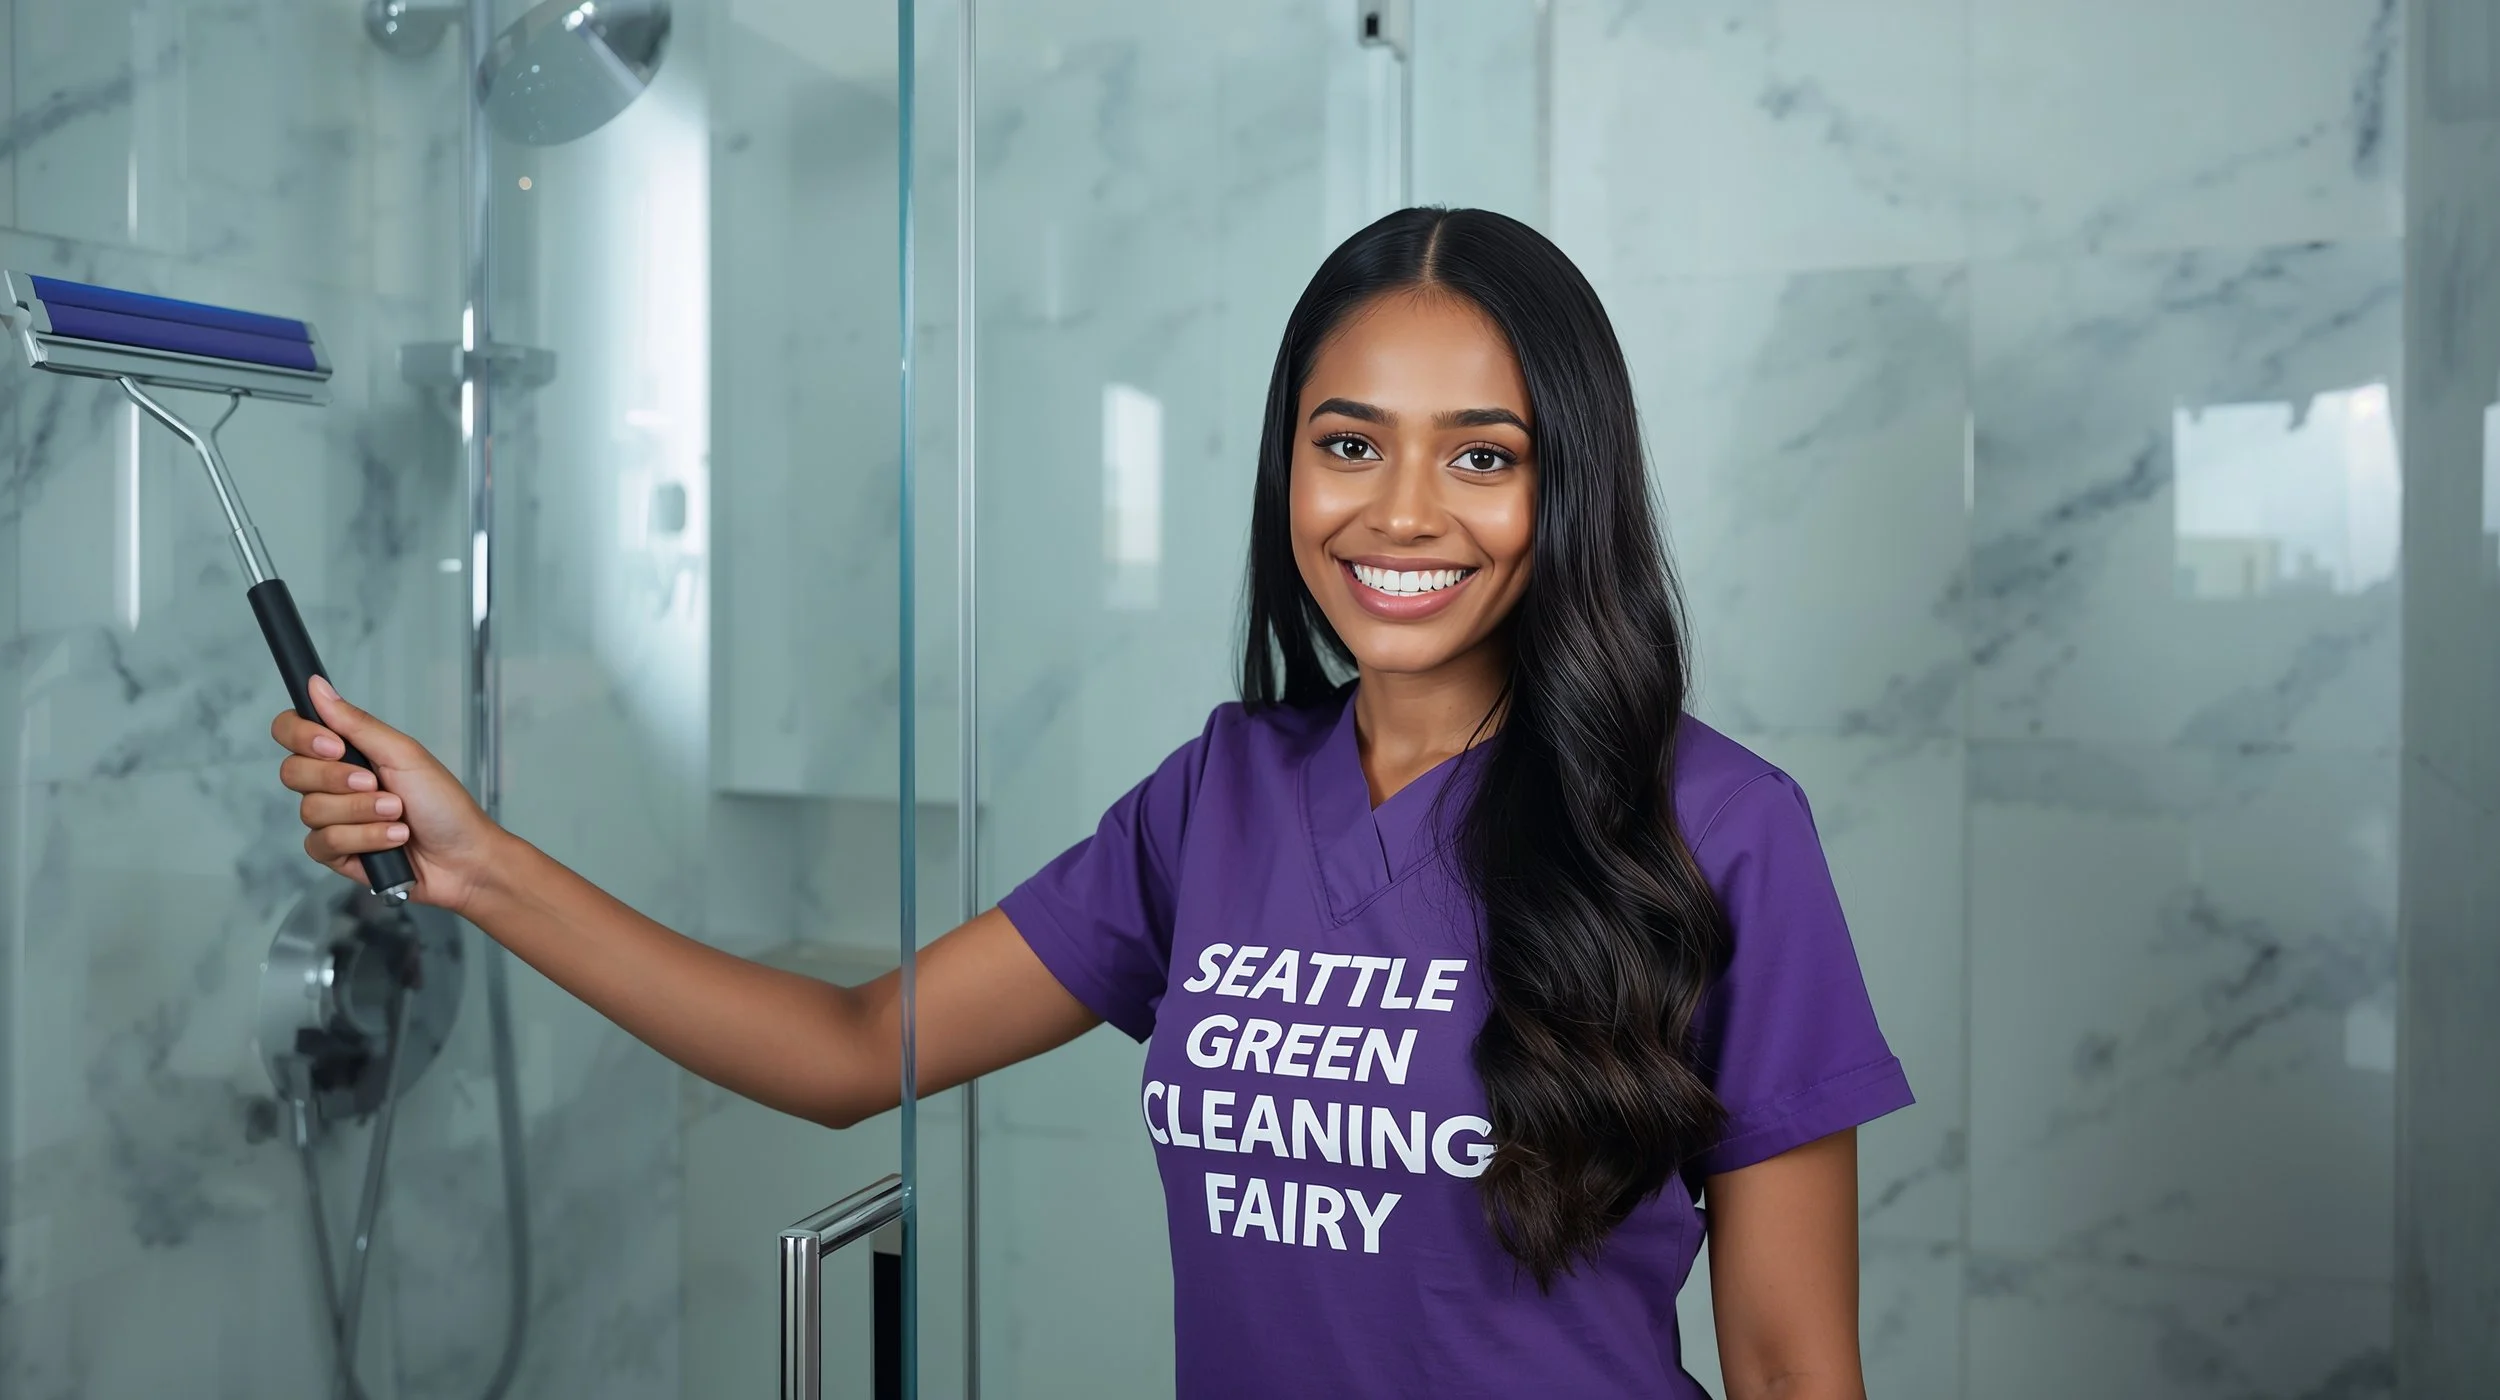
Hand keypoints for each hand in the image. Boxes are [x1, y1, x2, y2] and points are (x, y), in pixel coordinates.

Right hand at [274, 676, 501, 914]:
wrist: (464, 856)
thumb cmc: (443, 803)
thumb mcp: (403, 754)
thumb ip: (356, 723)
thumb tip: (316, 685)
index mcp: (347, 751)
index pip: (291, 731)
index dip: (302, 736)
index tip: (334, 746)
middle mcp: (333, 783)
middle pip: (293, 772)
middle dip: (338, 779)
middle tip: (376, 783)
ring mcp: (332, 819)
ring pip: (311, 810)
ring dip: (362, 812)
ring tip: (398, 814)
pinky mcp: (336, 853)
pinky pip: (323, 843)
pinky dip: (364, 838)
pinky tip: (393, 837)